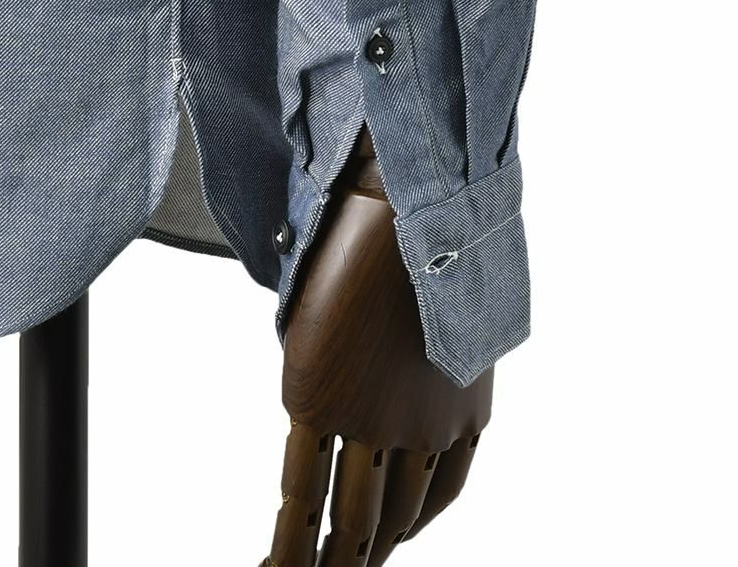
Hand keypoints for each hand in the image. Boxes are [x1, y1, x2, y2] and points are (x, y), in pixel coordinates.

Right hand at [262, 125, 493, 565]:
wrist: (410, 206)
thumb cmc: (424, 244)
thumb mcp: (432, 318)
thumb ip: (409, 364)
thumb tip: (376, 373)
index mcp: (461, 409)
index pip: (440, 497)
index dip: (410, 528)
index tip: (388, 544)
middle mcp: (424, 427)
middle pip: (393, 518)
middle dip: (365, 555)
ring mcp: (374, 418)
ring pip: (349, 516)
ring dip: (324, 561)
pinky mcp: (325, 398)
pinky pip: (305, 484)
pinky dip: (290, 534)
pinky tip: (276, 561)